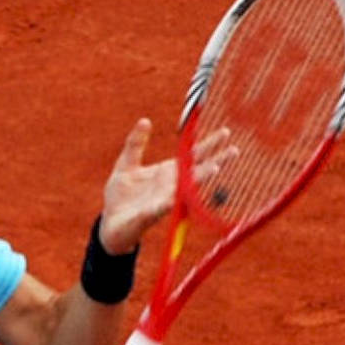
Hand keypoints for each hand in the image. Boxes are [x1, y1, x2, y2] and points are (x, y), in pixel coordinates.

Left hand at [98, 118, 234, 252]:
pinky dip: (169, 201)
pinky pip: (161, 207)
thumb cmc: (120, 195)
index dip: (208, 145)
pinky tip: (176, 196)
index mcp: (167, 172)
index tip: (225, 132)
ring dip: (200, 179)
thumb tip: (145, 120)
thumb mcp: (126, 164)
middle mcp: (170, 186)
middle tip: (235, 150)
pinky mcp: (149, 215)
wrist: (109, 224)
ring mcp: (163, 200)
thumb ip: (136, 144)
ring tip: (215, 169)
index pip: (191, 156)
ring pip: (185, 189)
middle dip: (215, 160)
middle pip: (197, 171)